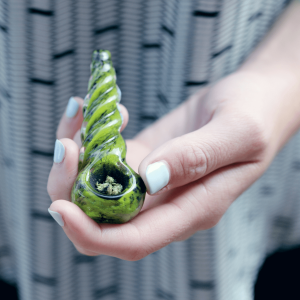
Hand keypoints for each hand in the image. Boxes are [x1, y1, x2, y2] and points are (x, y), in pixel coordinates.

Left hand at [47, 66, 298, 259]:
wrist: (253, 101)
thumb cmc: (255, 116)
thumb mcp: (238, 133)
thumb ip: (198, 157)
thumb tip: (150, 178)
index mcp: (192, 208)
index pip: (135, 240)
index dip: (94, 234)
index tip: (61, 208)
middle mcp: (166, 202)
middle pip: (104, 219)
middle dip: (71, 189)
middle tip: (68, 144)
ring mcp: (151, 181)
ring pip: (96, 188)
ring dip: (74, 160)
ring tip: (77, 114)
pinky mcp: (143, 158)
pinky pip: (104, 158)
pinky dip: (88, 137)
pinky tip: (93, 110)